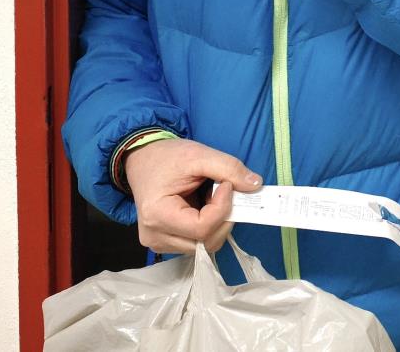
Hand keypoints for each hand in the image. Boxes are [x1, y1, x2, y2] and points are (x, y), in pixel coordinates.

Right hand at [125, 137, 263, 254]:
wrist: (143, 160)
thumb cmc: (167, 157)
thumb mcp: (199, 155)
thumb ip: (229, 168)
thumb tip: (256, 185)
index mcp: (157, 215)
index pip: (203, 228)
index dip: (222, 207)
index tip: (226, 184)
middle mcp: (155, 237)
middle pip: (207, 241)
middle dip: (223, 216)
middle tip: (222, 190)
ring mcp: (160, 243)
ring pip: (206, 245)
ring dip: (217, 221)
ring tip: (209, 197)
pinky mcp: (167, 243)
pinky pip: (199, 242)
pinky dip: (209, 225)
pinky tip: (202, 206)